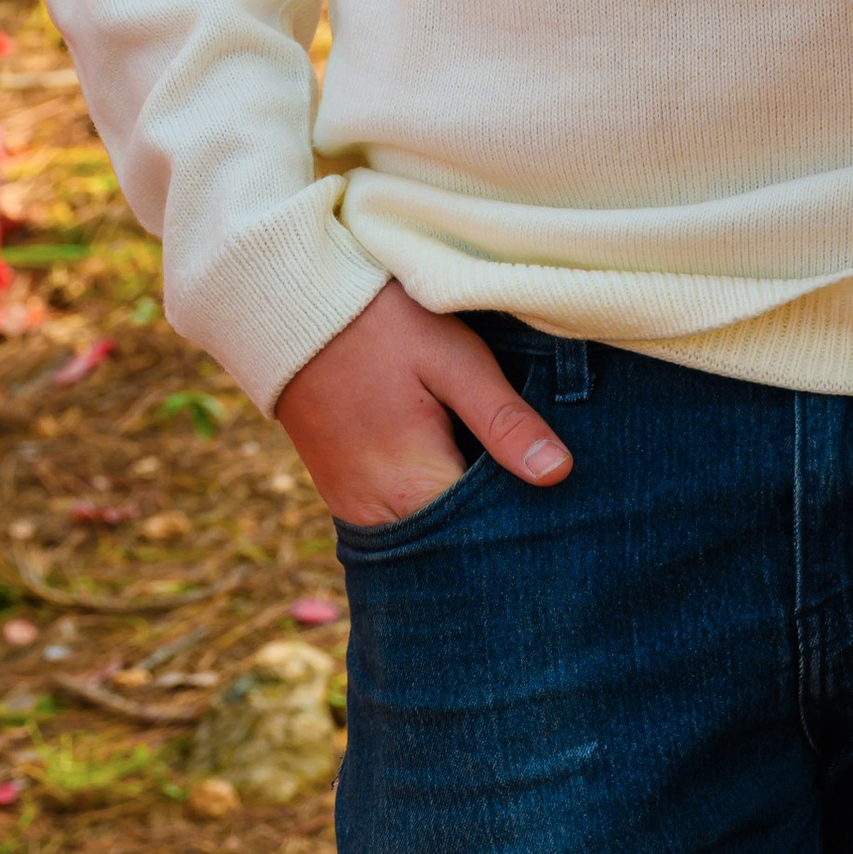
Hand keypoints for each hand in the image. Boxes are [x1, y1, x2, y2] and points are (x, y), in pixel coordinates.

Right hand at [276, 278, 572, 526]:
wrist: (293, 308)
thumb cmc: (382, 326)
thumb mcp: (455, 360)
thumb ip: (503, 421)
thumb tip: (558, 474)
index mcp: (412, 486)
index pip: (486, 537)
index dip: (528, 520)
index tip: (559, 499)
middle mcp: (377, 514)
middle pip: (454, 545)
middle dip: (497, 523)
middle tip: (542, 489)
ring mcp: (354, 509)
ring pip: (426, 537)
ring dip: (463, 517)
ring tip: (503, 479)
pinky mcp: (343, 496)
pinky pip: (400, 521)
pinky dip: (432, 505)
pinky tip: (460, 470)